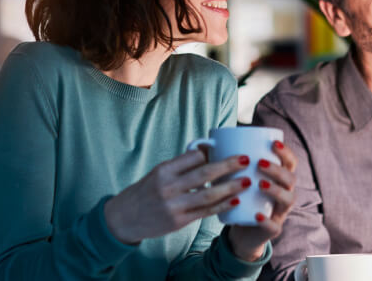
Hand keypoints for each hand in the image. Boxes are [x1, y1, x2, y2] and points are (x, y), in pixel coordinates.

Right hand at [104, 149, 250, 243]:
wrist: (124, 218)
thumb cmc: (145, 192)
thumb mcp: (158, 173)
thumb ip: (180, 166)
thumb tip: (207, 151)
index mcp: (163, 170)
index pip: (192, 156)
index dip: (211, 152)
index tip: (227, 149)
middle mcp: (168, 187)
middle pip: (204, 173)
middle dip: (228, 165)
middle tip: (246, 160)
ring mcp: (174, 206)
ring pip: (208, 195)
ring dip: (230, 187)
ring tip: (247, 180)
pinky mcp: (179, 221)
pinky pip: (205, 212)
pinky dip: (222, 206)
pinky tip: (236, 201)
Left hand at [227, 140, 297, 260]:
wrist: (243, 231)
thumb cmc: (241, 199)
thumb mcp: (238, 180)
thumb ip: (230, 163)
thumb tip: (208, 142)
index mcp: (279, 179)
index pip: (290, 162)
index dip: (285, 152)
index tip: (273, 143)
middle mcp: (285, 193)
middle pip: (291, 179)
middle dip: (277, 169)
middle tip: (260, 163)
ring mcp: (280, 212)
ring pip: (288, 199)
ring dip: (276, 190)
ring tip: (260, 184)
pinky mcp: (273, 229)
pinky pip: (274, 226)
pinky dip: (266, 220)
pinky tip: (257, 215)